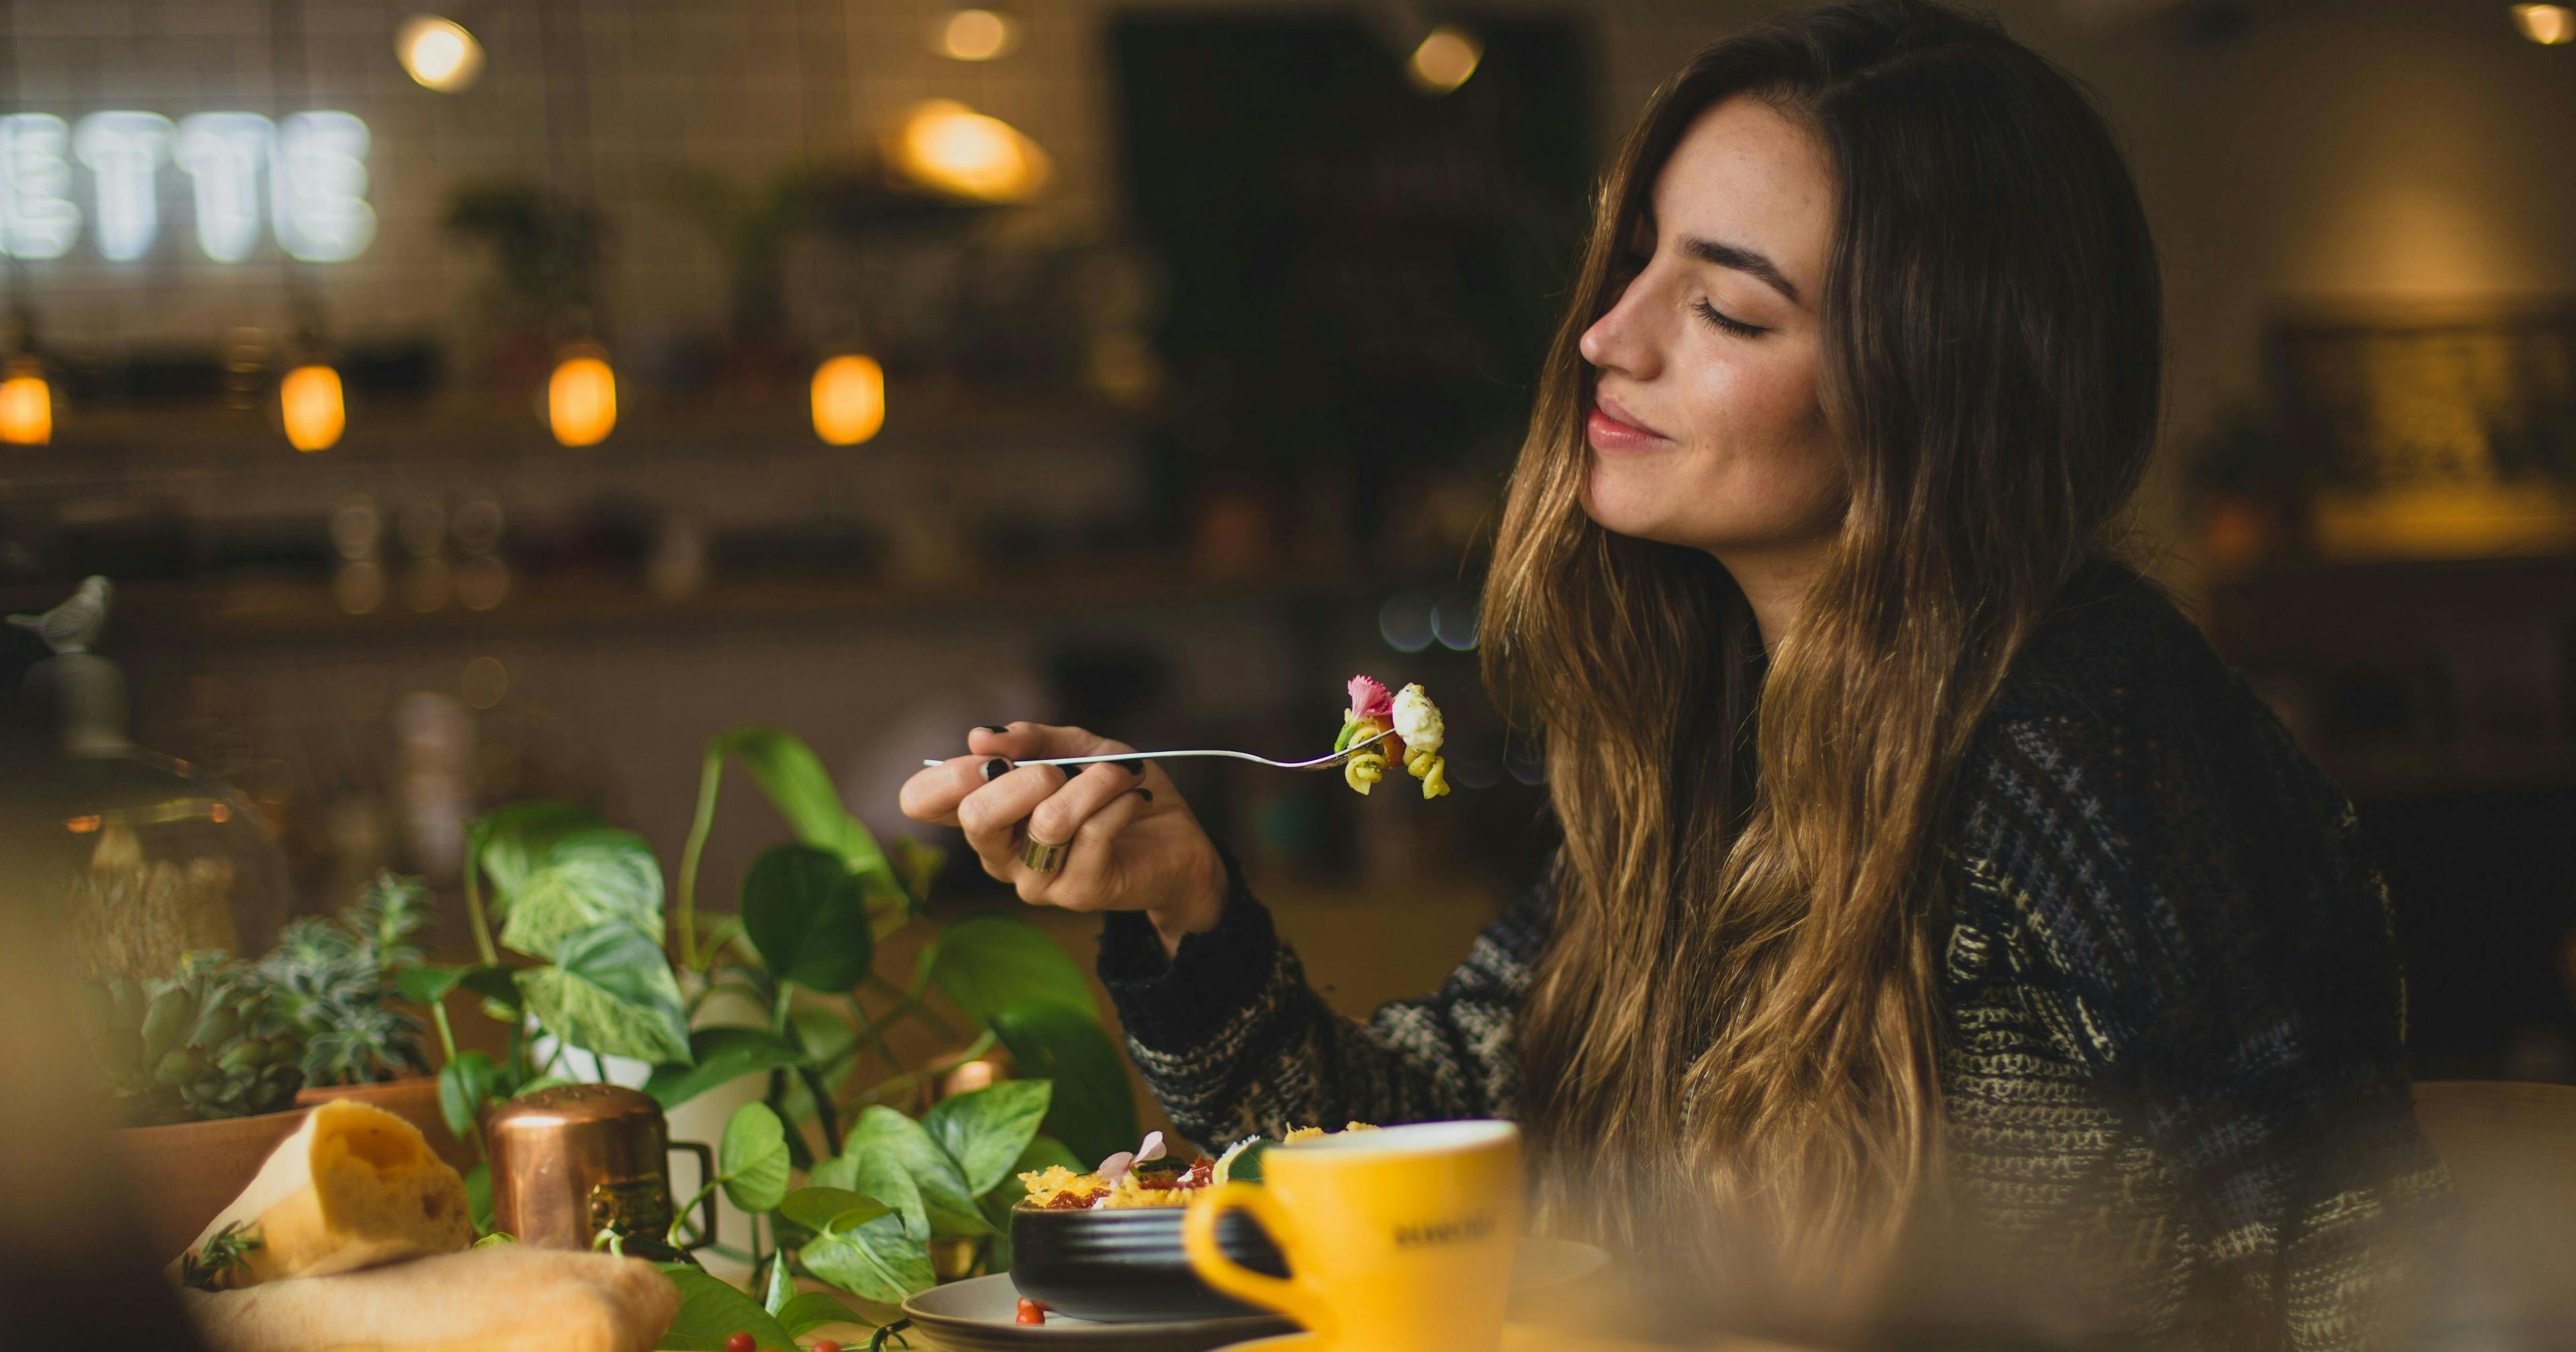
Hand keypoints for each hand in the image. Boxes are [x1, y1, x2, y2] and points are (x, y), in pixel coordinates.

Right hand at [898, 722, 1226, 955]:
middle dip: (1026, 776)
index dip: (948, 773)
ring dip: (1094, 782)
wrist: (1176, 841)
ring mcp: (1035, 880)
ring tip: (1122, 773)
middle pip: (976, 816)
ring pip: (1048, 820)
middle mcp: (998, 854)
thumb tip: (980, 737)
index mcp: (985, 815)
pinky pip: (1094, 832)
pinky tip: (1135, 798)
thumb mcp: (1075, 748)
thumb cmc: (1115, 792)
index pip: (921, 801)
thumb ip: (1031, 738)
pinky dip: (1120, 800)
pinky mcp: (1077, 893)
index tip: (993, 755)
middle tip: (1062, 768)